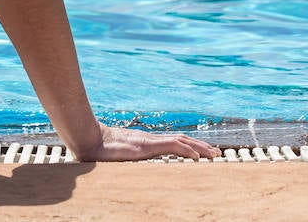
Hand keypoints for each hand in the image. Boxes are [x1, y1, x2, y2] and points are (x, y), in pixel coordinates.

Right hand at [72, 125, 219, 161]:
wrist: (90, 141)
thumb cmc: (100, 151)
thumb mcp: (118, 159)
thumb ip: (127, 161)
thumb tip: (127, 166)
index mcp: (147, 143)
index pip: (174, 142)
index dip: (191, 146)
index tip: (204, 153)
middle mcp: (152, 140)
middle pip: (183, 140)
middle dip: (202, 146)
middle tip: (217, 154)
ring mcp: (150, 141)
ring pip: (182, 141)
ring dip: (200, 148)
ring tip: (214, 155)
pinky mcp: (147, 145)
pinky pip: (172, 146)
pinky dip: (187, 150)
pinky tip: (197, 158)